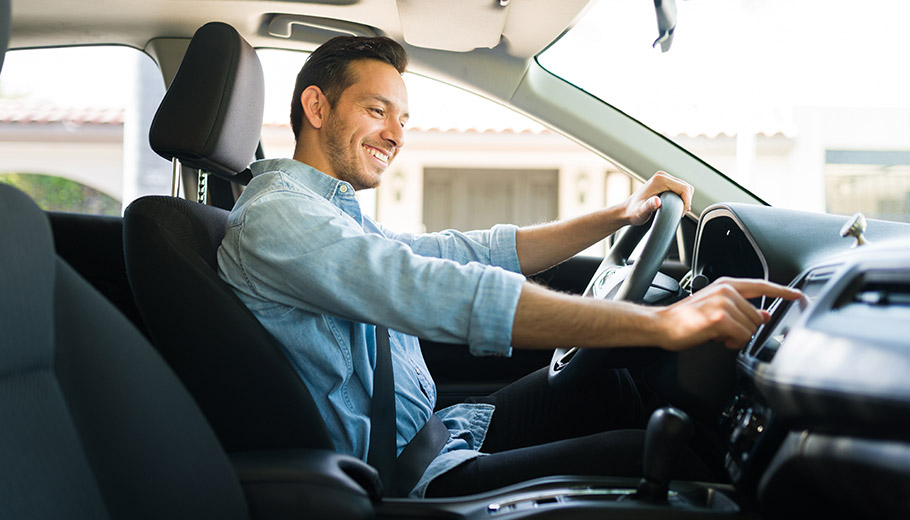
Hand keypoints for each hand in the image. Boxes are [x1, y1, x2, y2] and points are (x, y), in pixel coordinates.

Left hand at [623, 171, 693, 225]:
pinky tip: (675, 206)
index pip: (684, 188)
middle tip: (680, 213)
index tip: (681, 213)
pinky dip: (681, 197)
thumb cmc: (633, 212)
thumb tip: (657, 202)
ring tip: (678, 210)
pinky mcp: (664, 183)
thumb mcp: (642, 211)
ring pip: (684, 188)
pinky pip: (680, 189)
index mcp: (660, 179)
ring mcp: (664, 178)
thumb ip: (649, 206)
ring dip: (685, 199)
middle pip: (686, 187)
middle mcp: (662, 176)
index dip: (687, 202)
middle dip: (687, 201)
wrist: (627, 210)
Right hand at [654, 277, 801, 350]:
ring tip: (719, 335)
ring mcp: (723, 304)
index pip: (761, 285)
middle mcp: (727, 291)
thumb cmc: (685, 319)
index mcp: (726, 285)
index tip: (798, 295)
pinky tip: (718, 339)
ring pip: (751, 328)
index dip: (782, 291)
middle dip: (745, 329)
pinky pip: (742, 337)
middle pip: (758, 316)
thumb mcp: (715, 308)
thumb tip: (763, 315)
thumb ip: (740, 309)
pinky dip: (732, 343)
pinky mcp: (720, 319)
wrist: (661, 325)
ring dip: (738, 338)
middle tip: (725, 333)